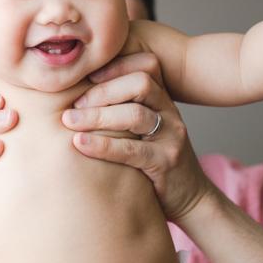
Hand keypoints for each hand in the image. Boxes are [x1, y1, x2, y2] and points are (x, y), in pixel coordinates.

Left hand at [62, 52, 216, 221]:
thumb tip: (75, 96)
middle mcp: (170, 112)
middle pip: (140, 83)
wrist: (191, 197)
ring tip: (70, 121)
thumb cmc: (155, 160)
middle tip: (74, 104)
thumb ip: (122, 110)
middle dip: (102, 90)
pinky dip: (102, 145)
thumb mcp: (143, 129)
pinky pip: (132, 149)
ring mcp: (172, 136)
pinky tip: (80, 144)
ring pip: (135, 115)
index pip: (146, 65)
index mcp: (162, 100)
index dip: (115, 66)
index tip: (84, 76)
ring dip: (98, 116)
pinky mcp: (166, 161)